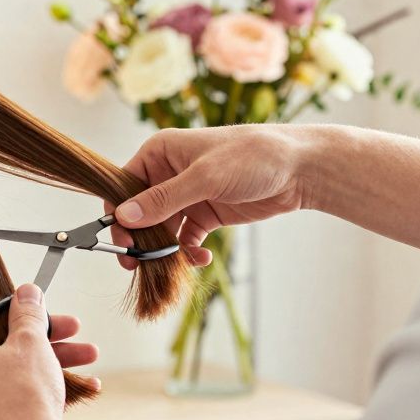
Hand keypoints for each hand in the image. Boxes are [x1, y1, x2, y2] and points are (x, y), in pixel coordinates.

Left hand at [0, 284, 97, 419]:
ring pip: (10, 372)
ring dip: (50, 362)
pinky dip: (37, 389)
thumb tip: (25, 292)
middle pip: (2, 346)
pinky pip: (10, 398)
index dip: (18, 313)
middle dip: (45, 339)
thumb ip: (28, 313)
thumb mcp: (31, 342)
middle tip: (74, 333)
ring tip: (88, 359)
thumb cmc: (24, 395)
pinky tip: (77, 387)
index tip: (45, 315)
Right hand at [109, 126, 312, 267]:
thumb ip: (163, 199)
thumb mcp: (205, 177)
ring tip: (171, 266)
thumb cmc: (253, 156)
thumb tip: (123, 217)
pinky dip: (187, 252)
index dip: (118, 213)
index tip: (120, 240)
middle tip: (137, 264)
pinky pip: (185, 239)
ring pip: (160, 229)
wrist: (301, 169)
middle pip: (139, 212)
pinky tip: (199, 260)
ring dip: (163, 249)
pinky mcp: (205, 214)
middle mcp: (167, 174)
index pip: (123, 185)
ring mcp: (186, 196)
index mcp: (159, 153)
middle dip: (139, 238)